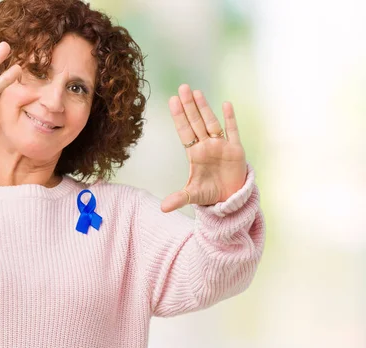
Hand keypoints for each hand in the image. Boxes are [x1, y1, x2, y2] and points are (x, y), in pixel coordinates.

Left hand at [160, 84, 247, 212]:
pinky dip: (229, 118)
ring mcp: (221, 146)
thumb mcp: (193, 196)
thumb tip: (163, 208)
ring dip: (204, 108)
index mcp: (194, 154)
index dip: (179, 117)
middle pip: (196, 122)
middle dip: (189, 106)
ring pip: (211, 122)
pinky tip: (225, 104)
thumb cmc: (210, 194)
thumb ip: (179, 199)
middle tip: (182, 88)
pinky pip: (232, 131)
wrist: (231, 199)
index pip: (185, 132)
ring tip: (196, 92)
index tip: (172, 101)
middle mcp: (207, 146)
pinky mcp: (236, 150)